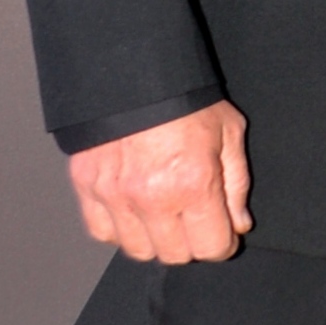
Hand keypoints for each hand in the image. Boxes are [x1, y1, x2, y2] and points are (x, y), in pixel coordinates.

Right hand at [67, 102, 252, 262]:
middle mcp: (151, 196)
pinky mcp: (87, 185)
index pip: (211, 248)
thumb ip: (236, 185)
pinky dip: (119, 227)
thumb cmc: (184, 98)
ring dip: (154, 238)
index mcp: (192, 183)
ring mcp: (114, 194)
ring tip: (162, 212)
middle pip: (174, 255)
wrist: (133, 69)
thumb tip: (238, 224)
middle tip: (193, 218)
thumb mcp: (228, 133)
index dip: (223, 243)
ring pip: (137, 249)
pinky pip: (102, 231)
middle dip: (190, 242)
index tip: (222, 232)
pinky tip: (133, 208)